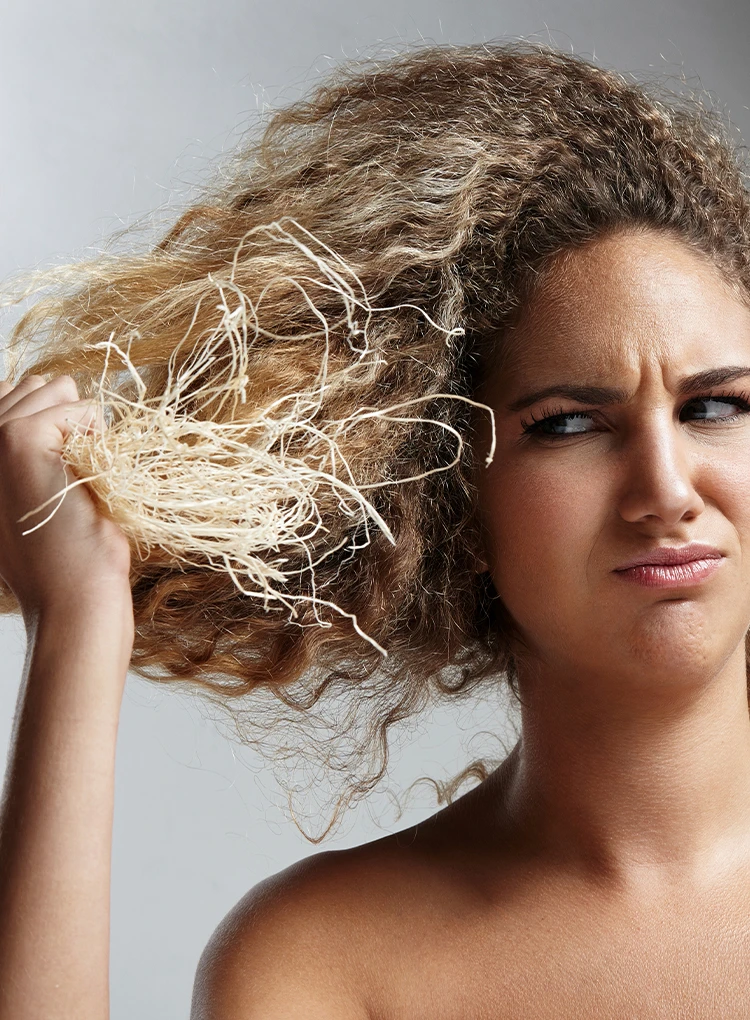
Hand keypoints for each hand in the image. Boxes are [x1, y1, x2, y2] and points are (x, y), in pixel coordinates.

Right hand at [0, 374, 131, 623]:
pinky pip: (79, 407)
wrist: (71, 600)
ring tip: (75, 479)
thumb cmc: (65, 557)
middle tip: (67, 480)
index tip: (55, 473)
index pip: (11, 393)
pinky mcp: (19, 438)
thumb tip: (41, 386)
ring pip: (57, 388)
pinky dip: (97, 437)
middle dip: (69, 421)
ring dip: (83, 428)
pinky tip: (84, 479)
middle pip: (37, 385)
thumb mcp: (34, 495)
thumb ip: (26, 447)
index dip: (52, 422)